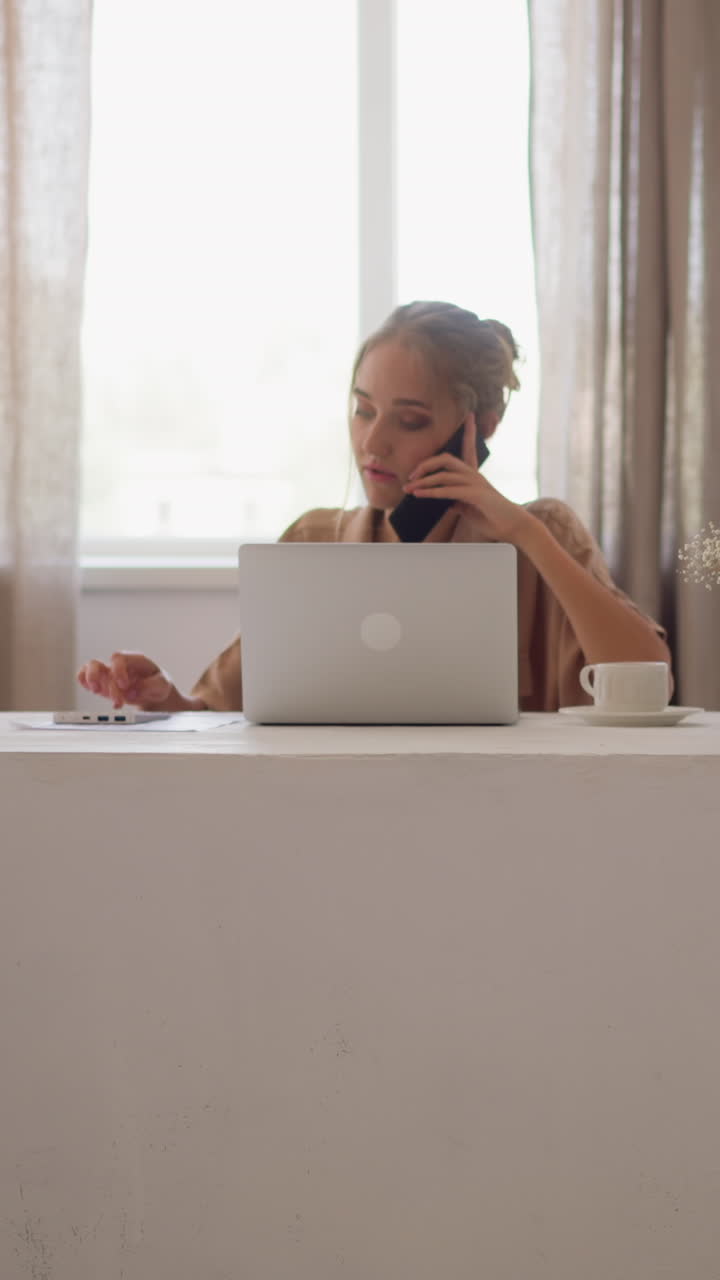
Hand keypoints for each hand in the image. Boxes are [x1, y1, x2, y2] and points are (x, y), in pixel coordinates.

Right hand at [76, 651, 173, 709]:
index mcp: (133, 660)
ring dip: (90, 681)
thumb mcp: (162, 685)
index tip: (124, 685)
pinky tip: (93, 691)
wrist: (154, 692)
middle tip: (118, 701)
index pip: (118, 658)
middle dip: (106, 685)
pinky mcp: (102, 683)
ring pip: (89, 668)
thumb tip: (132, 692)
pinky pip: (85, 677)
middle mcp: (118, 665)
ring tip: (98, 692)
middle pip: (100, 665)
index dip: (118, 671)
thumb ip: (150, 686)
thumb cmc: (157, 684)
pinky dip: (84, 683)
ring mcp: (108, 673)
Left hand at [402, 413, 530, 543]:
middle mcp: (475, 475)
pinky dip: (432, 492)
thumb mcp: (467, 507)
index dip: (469, 432)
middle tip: (410, 475)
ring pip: (443, 475)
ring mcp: (476, 483)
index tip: (469, 416)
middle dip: (425, 464)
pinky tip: (420, 495)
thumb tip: (438, 498)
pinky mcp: (476, 495)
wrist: (512, 527)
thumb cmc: (491, 517)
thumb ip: (454, 500)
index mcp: (474, 475)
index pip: (469, 448)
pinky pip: (449, 491)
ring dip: (423, 482)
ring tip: (409, 488)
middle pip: (446, 459)